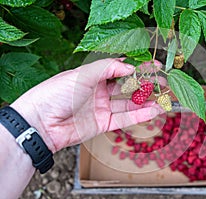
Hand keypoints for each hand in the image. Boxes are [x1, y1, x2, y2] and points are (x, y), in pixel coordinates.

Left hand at [11, 58, 163, 152]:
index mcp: (93, 75)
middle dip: (146, 84)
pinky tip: (154, 110)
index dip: (137, 67)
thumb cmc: (56, 93)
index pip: (120, 69)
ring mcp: (102, 107)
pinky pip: (125, 119)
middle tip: (163, 81)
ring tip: (164, 97)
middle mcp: (99, 91)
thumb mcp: (82, 74)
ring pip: (129, 103)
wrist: (40, 123)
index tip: (154, 65)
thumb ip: (107, 68)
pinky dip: (140, 115)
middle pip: (127, 86)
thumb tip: (129, 66)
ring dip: (147, 100)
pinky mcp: (103, 124)